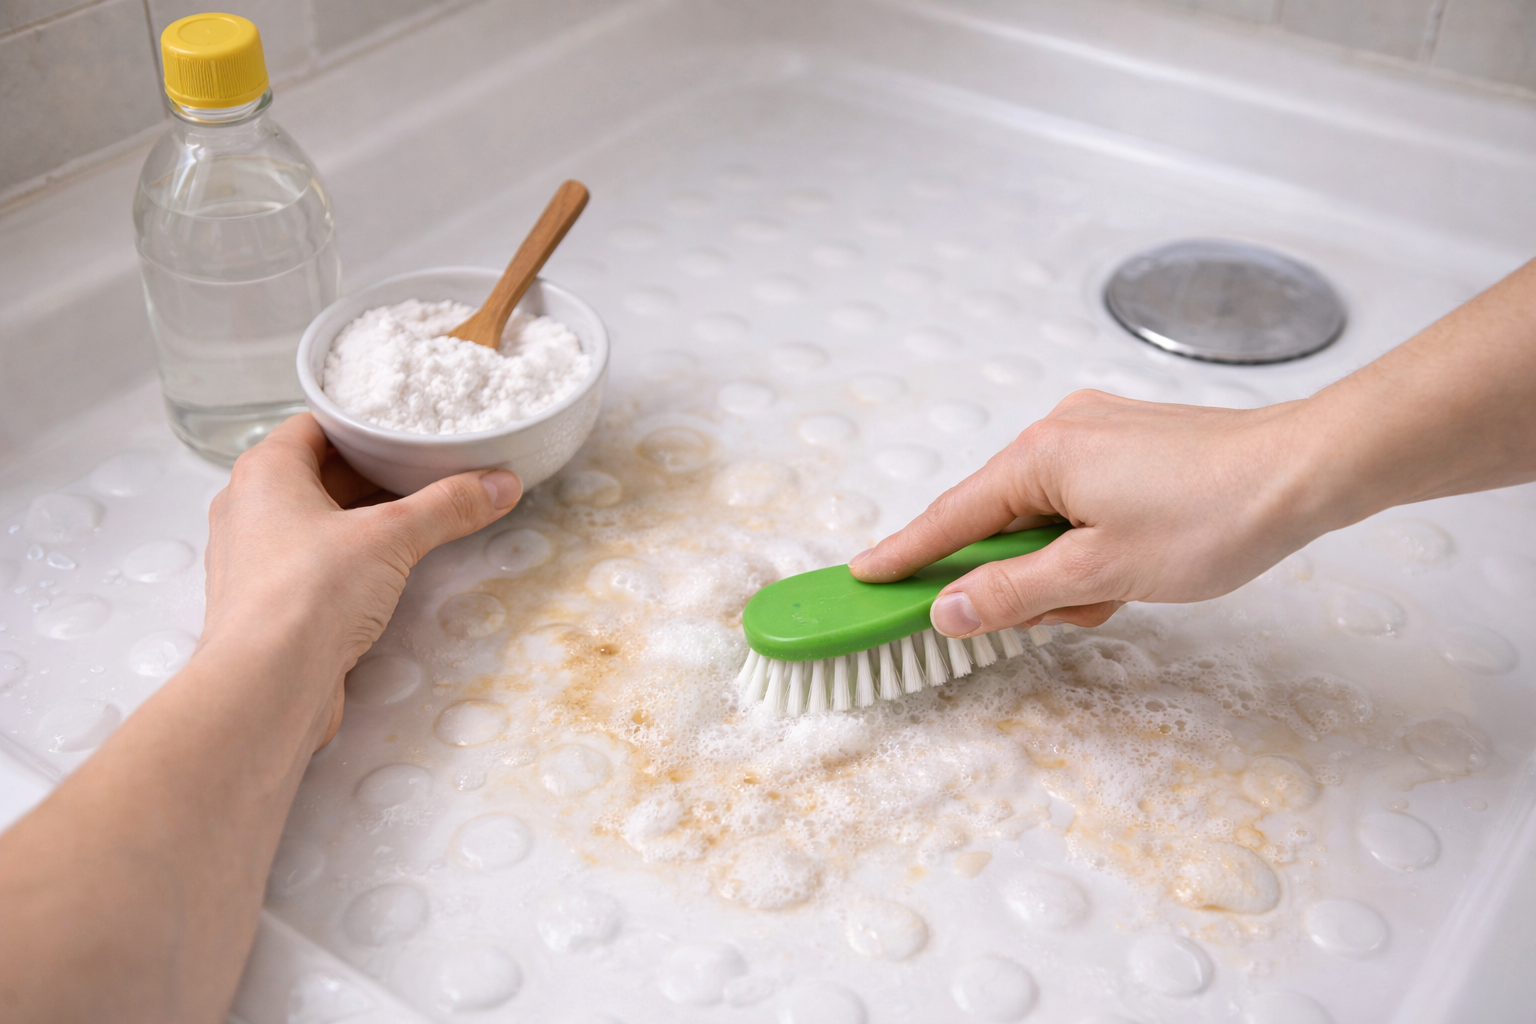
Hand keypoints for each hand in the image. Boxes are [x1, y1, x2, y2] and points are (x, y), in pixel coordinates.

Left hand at [201, 414, 521, 746]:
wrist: (267, 683)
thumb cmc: (302, 596)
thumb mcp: (392, 537)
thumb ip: (448, 506)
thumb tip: (494, 485)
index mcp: (266, 472)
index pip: (315, 426)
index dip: (362, 425)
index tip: (403, 429)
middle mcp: (249, 509)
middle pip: (318, 473)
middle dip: (371, 474)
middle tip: (420, 471)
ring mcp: (255, 558)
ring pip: (316, 521)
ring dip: (361, 518)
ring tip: (411, 517)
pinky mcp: (270, 602)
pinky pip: (313, 563)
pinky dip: (349, 559)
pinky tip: (384, 568)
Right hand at [848, 391, 1324, 635]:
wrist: (1307, 470)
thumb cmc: (1213, 516)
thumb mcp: (1102, 573)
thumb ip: (1015, 594)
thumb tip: (947, 608)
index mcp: (1040, 455)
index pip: (950, 517)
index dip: (904, 554)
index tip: (861, 578)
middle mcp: (1059, 432)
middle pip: (1000, 521)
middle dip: (1022, 578)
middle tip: (1060, 613)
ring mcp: (1096, 433)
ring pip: (1046, 519)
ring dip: (1066, 568)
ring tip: (1120, 591)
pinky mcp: (1128, 444)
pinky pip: (1080, 502)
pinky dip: (1090, 543)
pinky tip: (1133, 566)